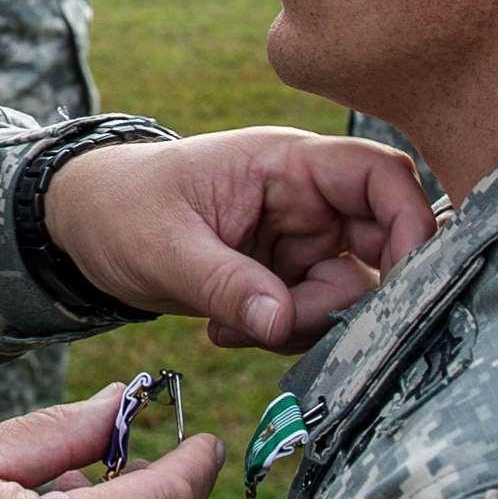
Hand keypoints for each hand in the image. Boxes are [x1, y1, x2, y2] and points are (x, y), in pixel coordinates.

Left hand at [44, 128, 433, 351]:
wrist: (86, 225)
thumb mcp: (163, 246)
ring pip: (348, 295)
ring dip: (302, 327)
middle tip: (285, 327)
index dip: (411, 222)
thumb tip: (281, 323)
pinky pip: (314, 317)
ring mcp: (302, 240)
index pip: (381, 175)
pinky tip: (225, 330)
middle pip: (379, 248)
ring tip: (229, 326)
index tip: (406, 281)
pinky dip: (280, 335)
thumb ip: (225, 283)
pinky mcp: (287, 277)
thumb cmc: (121, 207)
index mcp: (287, 163)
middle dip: (345, 301)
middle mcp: (308, 200)